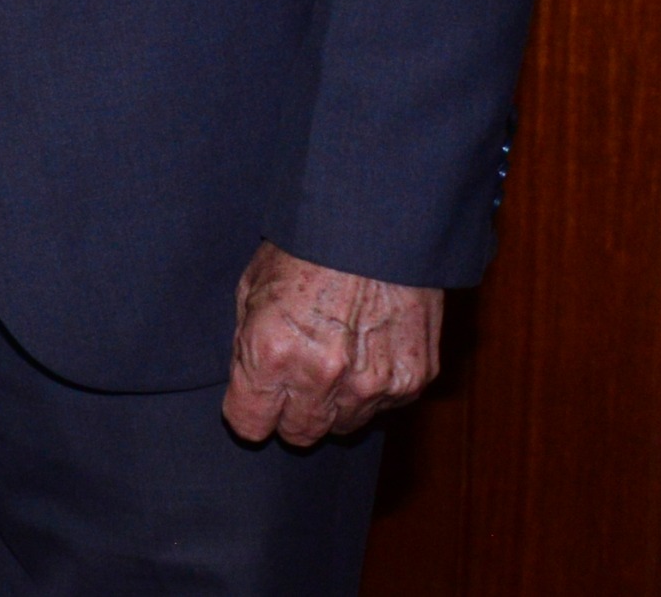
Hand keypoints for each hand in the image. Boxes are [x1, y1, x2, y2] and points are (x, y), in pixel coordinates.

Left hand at [221, 242, 442, 443]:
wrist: (379, 226)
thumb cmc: (307, 249)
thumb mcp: (253, 286)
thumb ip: (247, 345)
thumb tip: (249, 383)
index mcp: (272, 353)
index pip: (250, 425)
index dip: (248, 412)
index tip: (253, 400)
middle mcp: (322, 377)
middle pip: (299, 434)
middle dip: (291, 413)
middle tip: (294, 379)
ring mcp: (373, 384)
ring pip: (343, 426)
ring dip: (334, 404)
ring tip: (334, 359)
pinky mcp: (413, 380)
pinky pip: (383, 407)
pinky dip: (373, 390)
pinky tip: (368, 351)